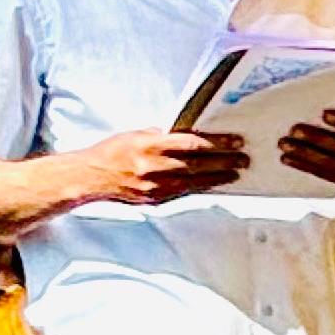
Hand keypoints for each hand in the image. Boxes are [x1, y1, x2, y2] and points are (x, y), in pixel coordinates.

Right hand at [86, 130, 249, 207]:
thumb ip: (161, 136)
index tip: (235, 142)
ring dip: (218, 178)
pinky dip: (200, 188)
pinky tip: (213, 184)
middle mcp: (154, 166)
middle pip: (198, 164)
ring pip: (195, 181)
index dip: (217, 143)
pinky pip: (184, 193)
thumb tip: (184, 136)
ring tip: (235, 174)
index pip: (192, 143)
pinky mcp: (155, 199)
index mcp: (150, 145)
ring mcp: (155, 186)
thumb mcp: (136, 134)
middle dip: (225, 161)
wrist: (91, 177)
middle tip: (244, 159)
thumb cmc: (112, 152)